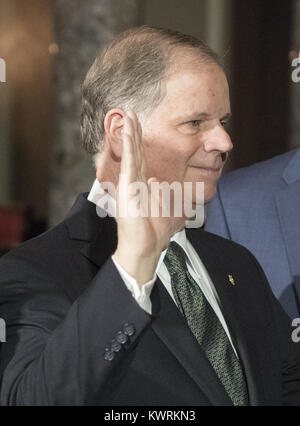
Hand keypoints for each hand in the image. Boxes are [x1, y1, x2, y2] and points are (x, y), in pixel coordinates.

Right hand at [113, 110, 184, 286]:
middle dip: (133, 132)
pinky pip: (129, 161)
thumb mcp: (160, 208)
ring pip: (131, 152)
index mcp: (141, 186)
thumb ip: (158, 193)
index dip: (139, 142)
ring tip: (127, 115)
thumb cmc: (152, 232)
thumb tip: (155, 181)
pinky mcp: (128, 185)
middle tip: (130, 114)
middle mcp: (134, 181)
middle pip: (135, 151)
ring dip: (130, 132)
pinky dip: (128, 145)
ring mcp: (129, 182)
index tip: (137, 127)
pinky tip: (128, 131)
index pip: (140, 159)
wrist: (144, 246)